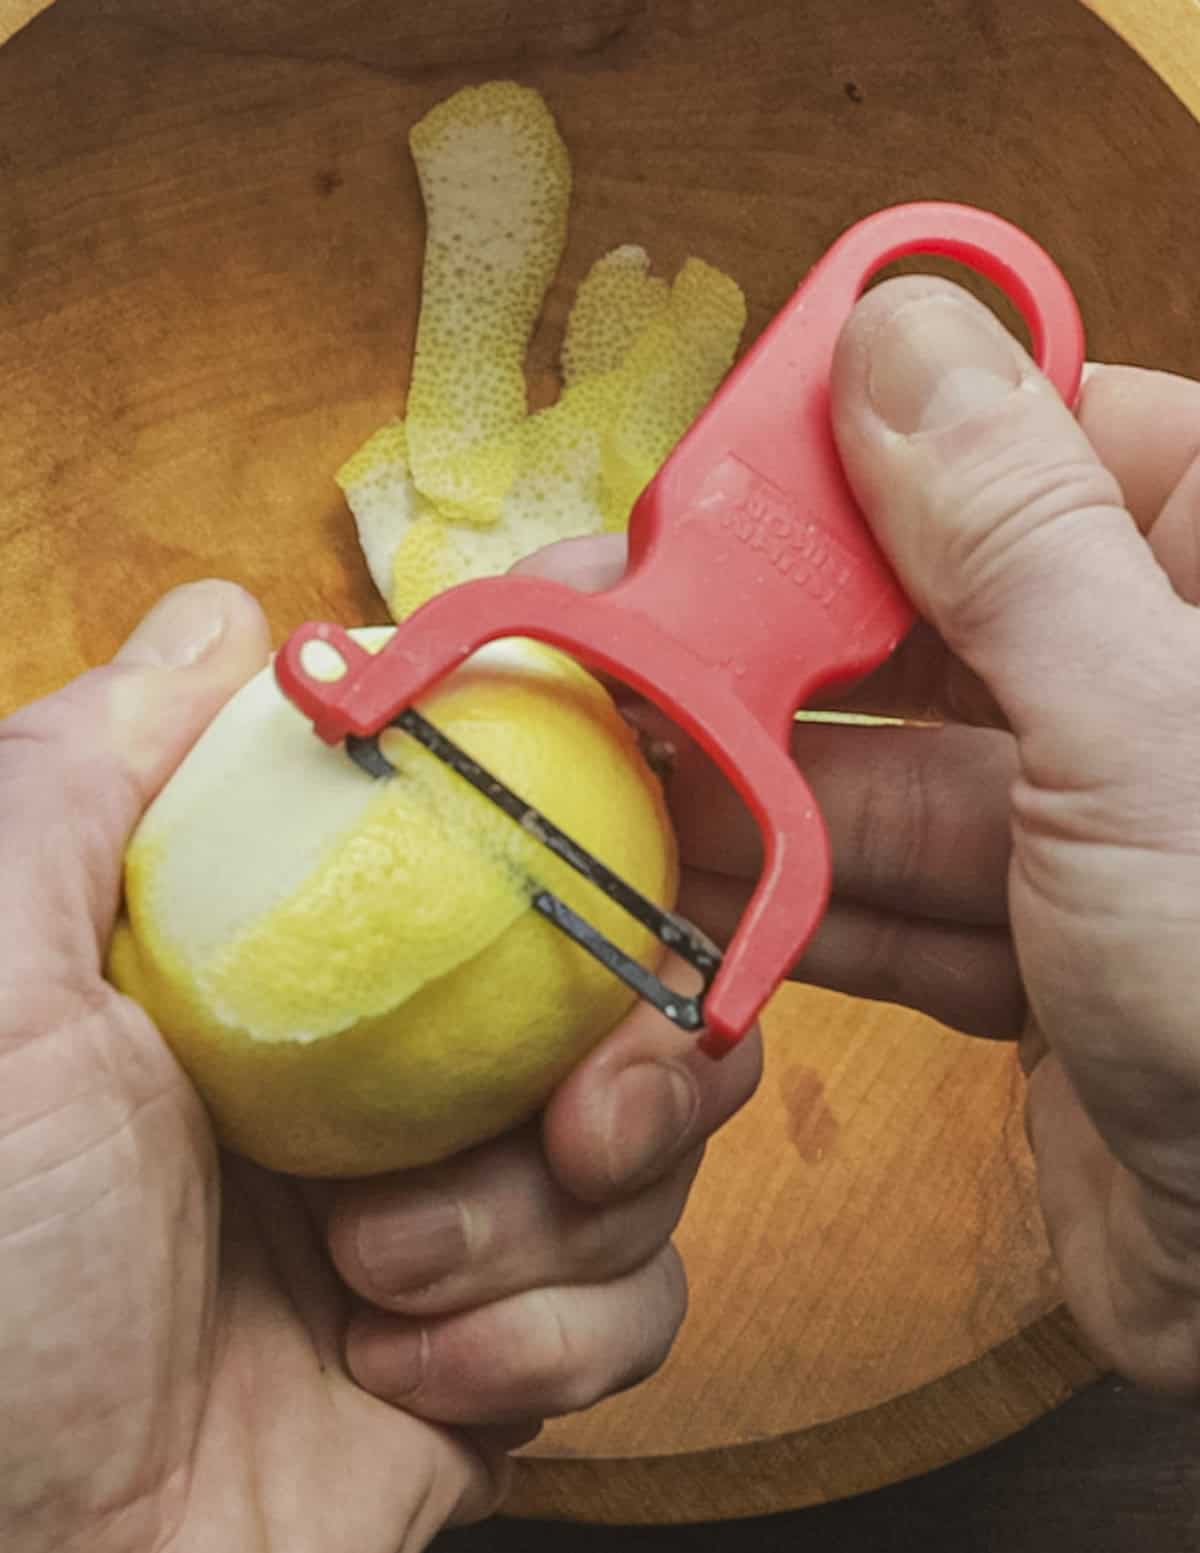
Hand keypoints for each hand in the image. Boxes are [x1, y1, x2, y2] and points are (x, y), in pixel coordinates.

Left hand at [0, 585, 759, 1552]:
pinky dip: (544, 1343)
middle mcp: (396, 1083)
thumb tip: (225, 619)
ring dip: (543, 1223)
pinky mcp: (509, 1356)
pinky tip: (408, 1378)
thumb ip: (87, 776)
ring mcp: (464, 1218)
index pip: (499, 864)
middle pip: (622, 1004)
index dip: (593, 833)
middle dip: (640, 1057)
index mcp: (307, 979)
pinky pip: (638, 1309)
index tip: (656, 823)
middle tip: (583, 1108)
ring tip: (386, 1275)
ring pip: (648, 1157)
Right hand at [523, 283, 1199, 1395]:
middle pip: (934, 617)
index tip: (732, 458)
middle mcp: (1159, 693)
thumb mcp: (1140, 737)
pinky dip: (803, 909)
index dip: (873, 440)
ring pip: (895, 774)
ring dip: (762, 794)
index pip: (1040, 438)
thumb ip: (1013, 539)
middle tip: (633, 637)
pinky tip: (702, 901)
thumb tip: (902, 332)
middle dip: (783, 646)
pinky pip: (901, 903)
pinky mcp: (1041, 958)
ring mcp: (1099, 836)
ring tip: (625, 783)